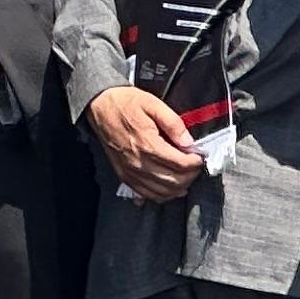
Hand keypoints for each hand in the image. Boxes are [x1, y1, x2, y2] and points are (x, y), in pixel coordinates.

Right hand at [84, 84, 209, 203]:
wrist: (99, 106)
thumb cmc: (125, 103)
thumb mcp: (153, 104)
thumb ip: (173, 123)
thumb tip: (189, 142)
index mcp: (147, 144)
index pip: (181, 164)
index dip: (195, 162)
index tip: (199, 155)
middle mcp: (138, 162)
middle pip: (174, 181)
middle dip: (190, 175)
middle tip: (194, 165)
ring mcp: (130, 172)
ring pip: (163, 192)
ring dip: (179, 187)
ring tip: (185, 175)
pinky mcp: (124, 175)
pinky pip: (147, 195)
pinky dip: (162, 195)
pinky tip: (169, 188)